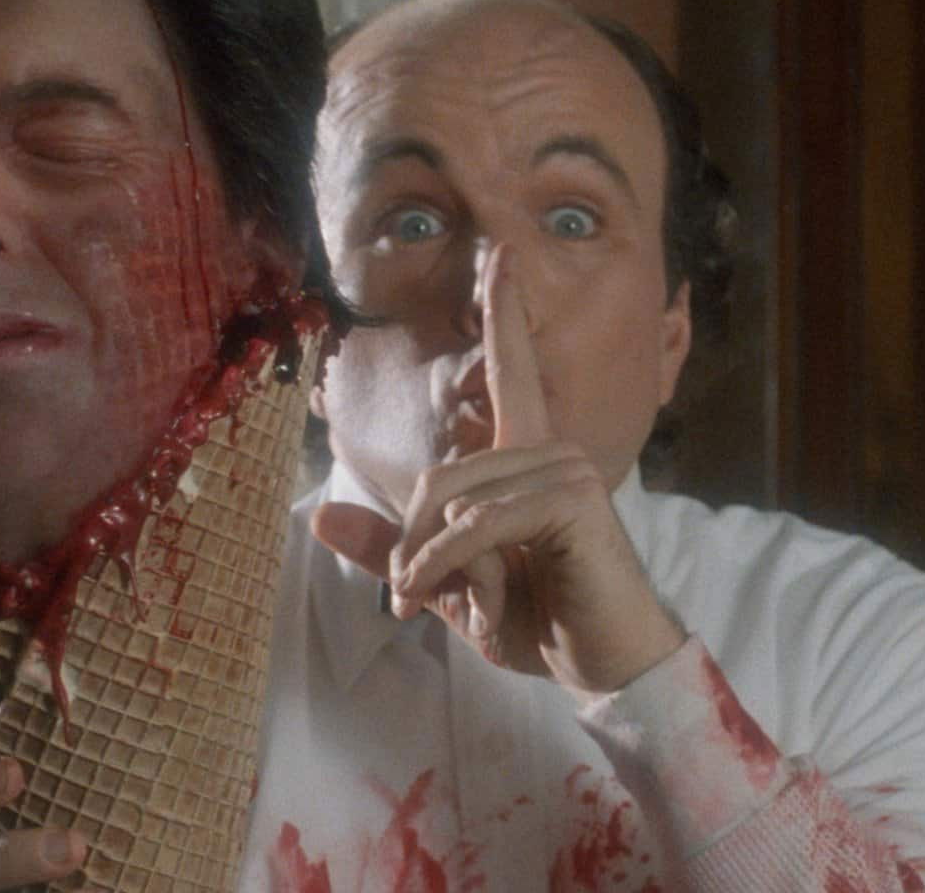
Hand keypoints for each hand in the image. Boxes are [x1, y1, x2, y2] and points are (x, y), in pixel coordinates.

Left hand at [310, 246, 685, 697]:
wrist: (605, 666)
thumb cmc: (538, 621)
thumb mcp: (450, 586)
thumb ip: (392, 551)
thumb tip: (319, 516)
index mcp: (526, 457)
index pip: (510, 372)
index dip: (502, 314)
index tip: (501, 257)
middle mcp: (550, 448)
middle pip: (438, 476)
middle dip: (415, 547)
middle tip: (415, 602)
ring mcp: (566, 467)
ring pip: (453, 501)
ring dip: (435, 567)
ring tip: (458, 613)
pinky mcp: (571, 498)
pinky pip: (479, 523)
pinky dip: (454, 566)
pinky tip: (477, 611)